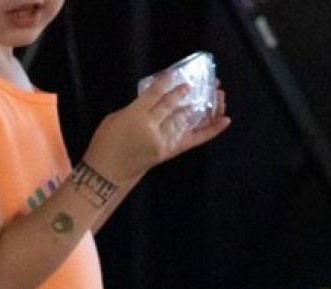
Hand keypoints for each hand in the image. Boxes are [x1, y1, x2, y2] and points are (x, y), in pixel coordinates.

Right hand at [82, 77, 230, 184]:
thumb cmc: (105, 143)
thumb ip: (136, 108)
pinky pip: (194, 139)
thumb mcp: (114, 118)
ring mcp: (164, 141)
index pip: (156, 94)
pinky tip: (225, 120)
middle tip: (198, 82)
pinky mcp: (170, 151)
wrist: (107, 172)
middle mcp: (153, 128)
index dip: (167, 82)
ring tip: (216, 94)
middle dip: (185, 92)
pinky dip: (211, 130)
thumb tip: (154, 101)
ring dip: (203, 105)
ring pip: (187, 118)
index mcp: (136, 116)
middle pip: (174, 104)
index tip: (176, 74)